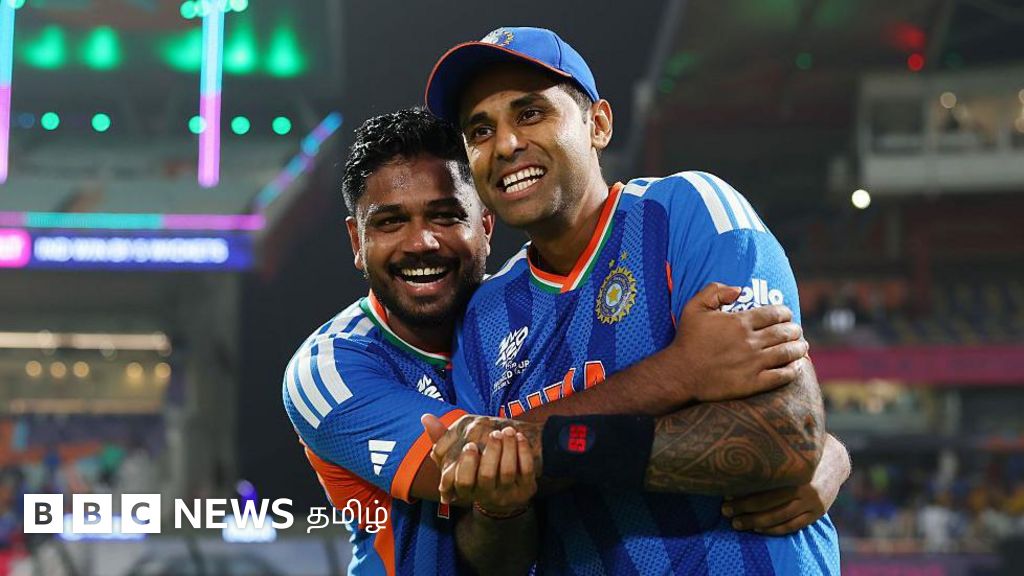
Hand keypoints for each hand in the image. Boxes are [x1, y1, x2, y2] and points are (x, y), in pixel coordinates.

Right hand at [423, 415, 536, 506]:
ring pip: (506, 472)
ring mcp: (507, 491)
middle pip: (485, 477)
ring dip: (507, 449)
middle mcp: (486, 493)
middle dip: (489, 453)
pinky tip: (520, 437)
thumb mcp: (458, 458)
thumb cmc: (477, 468)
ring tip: (508, 430)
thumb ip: (442, 438)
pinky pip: (526, 471)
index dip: (466, 464)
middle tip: (493, 433)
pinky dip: (523, 452)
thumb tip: (425, 417)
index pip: (462, 481)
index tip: (469, 444)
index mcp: (467, 488)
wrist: (509, 488)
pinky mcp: (526, 487)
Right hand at [673, 282, 807, 402]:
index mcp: (740, 322)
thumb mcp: (694, 307)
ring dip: (799, 348)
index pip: (774, 314)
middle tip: (797, 331)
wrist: (680, 373)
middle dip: (795, 330)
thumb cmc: (687, 339)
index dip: (785, 313)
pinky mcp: (753, 383)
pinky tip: (797, 367)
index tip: (787, 315)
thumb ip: (715, 291)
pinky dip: (793, 370)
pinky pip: (781, 376)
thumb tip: (738, 289)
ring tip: (802, 346)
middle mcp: (751, 342)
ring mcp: (754, 363)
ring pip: (787, 353)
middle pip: (784, 333)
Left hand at [720, 448, 843, 534]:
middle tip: (725, 512)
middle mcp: (804, 488)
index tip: (724, 497)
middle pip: (768, 505)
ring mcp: (812, 503)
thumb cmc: (803, 452)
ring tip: (738, 524)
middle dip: (744, 510)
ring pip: (779, 518)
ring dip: (756, 523)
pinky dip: (774, 530)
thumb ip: (769, 457)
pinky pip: (793, 526)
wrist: (836, 460)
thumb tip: (736, 460)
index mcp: (794, 471)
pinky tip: (759, 530)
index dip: (742, 495)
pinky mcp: (817, 513)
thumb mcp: (789, 450)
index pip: (763, 487)